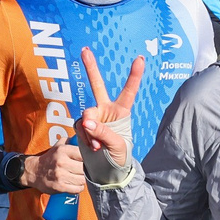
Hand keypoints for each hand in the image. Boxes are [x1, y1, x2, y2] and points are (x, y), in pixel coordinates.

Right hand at [23, 142, 86, 192]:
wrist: (34, 171)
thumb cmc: (50, 159)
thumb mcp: (58, 145)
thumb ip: (72, 141)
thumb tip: (85, 139)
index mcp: (62, 150)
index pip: (84, 154)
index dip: (88, 159)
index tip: (88, 161)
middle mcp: (61, 162)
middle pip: (84, 168)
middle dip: (86, 170)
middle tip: (82, 170)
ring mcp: (60, 175)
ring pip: (82, 179)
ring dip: (82, 179)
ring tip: (77, 177)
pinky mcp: (60, 187)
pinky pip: (78, 189)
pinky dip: (78, 187)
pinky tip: (74, 183)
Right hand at [76, 47, 143, 167]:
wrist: (107, 169)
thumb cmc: (120, 156)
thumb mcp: (118, 145)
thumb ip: (103, 132)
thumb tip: (86, 122)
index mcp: (122, 111)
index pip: (129, 91)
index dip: (134, 75)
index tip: (140, 59)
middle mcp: (106, 110)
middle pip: (97, 85)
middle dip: (90, 68)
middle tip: (85, 50)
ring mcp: (93, 117)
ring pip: (86, 114)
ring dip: (90, 130)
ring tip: (98, 145)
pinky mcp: (82, 126)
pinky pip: (79, 126)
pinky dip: (84, 136)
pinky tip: (92, 146)